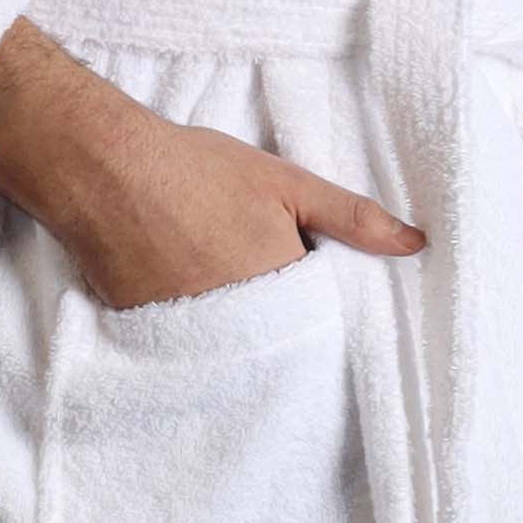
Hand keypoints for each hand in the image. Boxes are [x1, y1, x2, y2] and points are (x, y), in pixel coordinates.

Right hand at [0, 20, 424, 308]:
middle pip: (277, 343)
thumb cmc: (199, 169)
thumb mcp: (287, 182)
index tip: (313, 292)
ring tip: (225, 293)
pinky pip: (189, 352)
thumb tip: (417, 245)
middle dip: (282, 327)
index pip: (320, 323)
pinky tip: (191, 305)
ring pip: (234, 350)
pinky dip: (196, 338)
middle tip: (263, 287)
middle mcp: (240, 327)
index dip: (320, 309)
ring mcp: (192, 337)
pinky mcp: (151, 340)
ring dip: (240, 335)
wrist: (104, 169)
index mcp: (282, 290)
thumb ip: (353, 218)